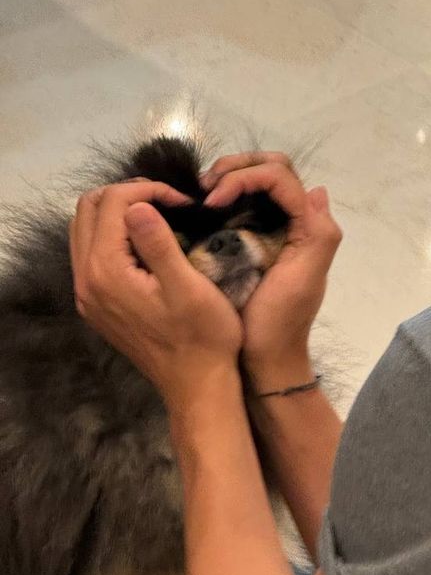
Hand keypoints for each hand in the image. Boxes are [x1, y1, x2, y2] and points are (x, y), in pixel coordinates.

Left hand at [69, 179, 243, 410]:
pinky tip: (144, 243)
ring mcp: (87, 295)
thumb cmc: (202, 336)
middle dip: (127, 194)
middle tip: (167, 201)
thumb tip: (138, 205)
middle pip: (89, 209)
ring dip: (117, 212)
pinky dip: (112, 235)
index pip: (113, 203)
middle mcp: (86, 281)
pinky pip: (90, 252)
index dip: (148, 190)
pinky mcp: (96, 305)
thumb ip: (158, 243)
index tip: (183, 201)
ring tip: (157, 216)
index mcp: (107, 272)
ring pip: (85, 229)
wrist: (196, 384)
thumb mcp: (188, 287)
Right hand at [199, 152, 342, 383]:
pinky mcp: (252, 240)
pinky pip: (242, 202)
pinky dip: (223, 195)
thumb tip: (318, 191)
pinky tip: (203, 206)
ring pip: (256, 180)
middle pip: (271, 168)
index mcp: (309, 226)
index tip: (213, 199)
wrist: (262, 359)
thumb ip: (320, 236)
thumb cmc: (278, 323)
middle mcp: (294, 221)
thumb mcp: (303, 280)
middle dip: (237, 167)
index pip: (280, 176)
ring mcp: (272, 229)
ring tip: (200, 194)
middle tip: (204, 187)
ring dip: (228, 178)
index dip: (245, 177)